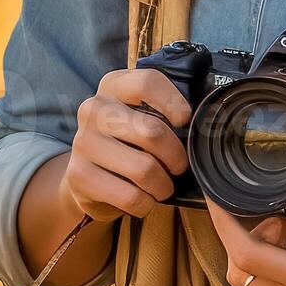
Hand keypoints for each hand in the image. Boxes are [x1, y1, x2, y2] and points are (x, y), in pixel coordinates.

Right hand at [57, 67, 191, 221]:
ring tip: (163, 186)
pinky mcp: (78, 175)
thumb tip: (207, 122)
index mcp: (113, 85)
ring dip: (163, 185)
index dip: (174, 103)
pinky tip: (142, 198)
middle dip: (176, 157)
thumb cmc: (127, 144)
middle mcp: (93, 109)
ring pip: (143, 168)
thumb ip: (165, 111)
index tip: (184, 121)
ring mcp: (83, 142)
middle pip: (152, 131)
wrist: (87, 177)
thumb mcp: (142, 117)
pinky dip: (145, 203)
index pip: (148, 82)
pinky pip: (130, 196)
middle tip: (179, 166)